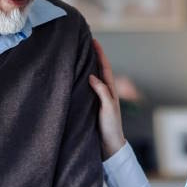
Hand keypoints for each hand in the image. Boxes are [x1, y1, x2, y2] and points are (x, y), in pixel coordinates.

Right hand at [88, 38, 126, 159]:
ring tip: (79, 55)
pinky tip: (76, 77)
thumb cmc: (110, 127)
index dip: (99, 54)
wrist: (109, 145)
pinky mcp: (91, 106)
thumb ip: (102, 92)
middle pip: (99, 70)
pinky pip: (86, 89)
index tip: (94, 41)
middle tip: (85, 43)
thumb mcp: (107, 108)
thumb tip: (92, 76)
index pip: (105, 68)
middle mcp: (105, 92)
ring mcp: (98, 99)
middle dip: (93, 56)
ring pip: (93, 78)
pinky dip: (82, 80)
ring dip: (87, 66)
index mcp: (111, 90)